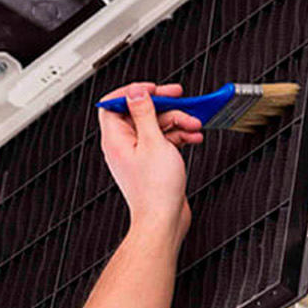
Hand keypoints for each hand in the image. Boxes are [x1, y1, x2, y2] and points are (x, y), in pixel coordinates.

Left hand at [96, 81, 200, 241]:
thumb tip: (136, 92)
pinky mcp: (153, 162)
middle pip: (140, 112)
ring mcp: (139, 154)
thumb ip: (144, 113)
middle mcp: (124, 145)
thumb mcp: (152, 142)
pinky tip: (193, 136)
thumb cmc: (155, 191)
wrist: (164, 219)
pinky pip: (164, 140)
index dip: (132, 92)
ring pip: (156, 125)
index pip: (114, 104)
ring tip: (194, 124)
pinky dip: (179, 136)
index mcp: (115, 139)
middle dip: (163, 104)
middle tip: (180, 97)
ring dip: (177, 121)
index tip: (152, 88)